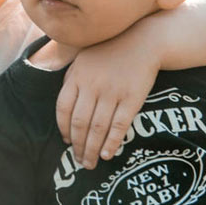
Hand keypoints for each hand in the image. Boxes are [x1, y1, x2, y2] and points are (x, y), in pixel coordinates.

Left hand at [57, 34, 158, 168]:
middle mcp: (93, 85)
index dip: (63, 129)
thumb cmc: (110, 51)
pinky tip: (107, 154)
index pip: (63, 108)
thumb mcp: (84, 58)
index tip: (67, 142)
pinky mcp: (132, 98)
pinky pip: (119, 125)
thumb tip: (62, 108)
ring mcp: (112, 92)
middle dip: (78, 146)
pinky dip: (111, 143)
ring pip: (97, 128)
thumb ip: (71, 79)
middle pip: (80, 123)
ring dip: (92, 149)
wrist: (143, 41)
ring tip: (90, 163)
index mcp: (78, 75)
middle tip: (79, 161)